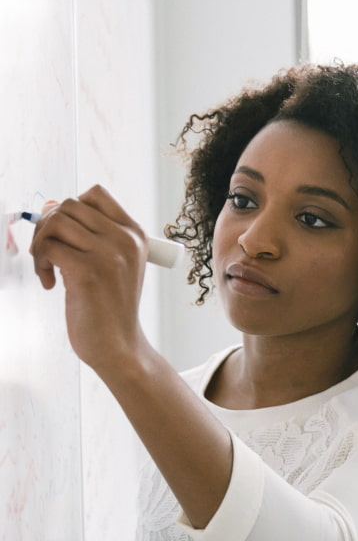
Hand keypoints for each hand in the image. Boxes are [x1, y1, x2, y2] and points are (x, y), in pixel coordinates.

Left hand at [29, 185, 147, 370]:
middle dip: (48, 226)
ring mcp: (108, 255)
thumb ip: (88, 237)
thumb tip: (50, 206)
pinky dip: (40, 264)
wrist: (119, 346)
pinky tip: (51, 285)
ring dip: (41, 244)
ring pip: (56, 222)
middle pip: (70, 205)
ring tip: (47, 269)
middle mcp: (124, 240)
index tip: (64, 234)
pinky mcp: (88, 272)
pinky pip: (49, 248)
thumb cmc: (110, 308)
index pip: (96, 195)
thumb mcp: (112, 265)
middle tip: (48, 254)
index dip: (71, 208)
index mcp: (134, 235)